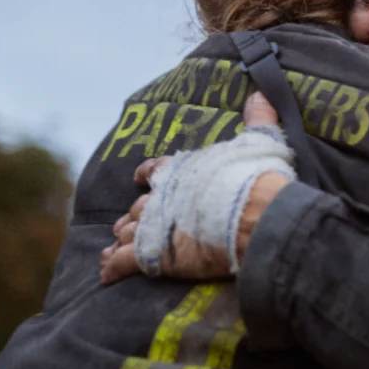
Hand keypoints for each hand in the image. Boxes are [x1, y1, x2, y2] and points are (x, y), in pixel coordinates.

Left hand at [99, 92, 293, 284]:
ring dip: (122, 240)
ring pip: (127, 233)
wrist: (257, 216)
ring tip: (115, 249)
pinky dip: (113, 268)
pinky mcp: (152, 255)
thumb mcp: (261, 140)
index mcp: (180, 169)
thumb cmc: (258, 177)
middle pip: (138, 206)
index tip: (139, 178)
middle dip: (135, 216)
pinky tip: (107, 275)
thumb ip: (258, 117)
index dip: (146, 174)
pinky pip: (122, 263)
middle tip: (131, 225)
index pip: (153, 169)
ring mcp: (152, 225)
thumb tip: (261, 94)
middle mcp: (160, 195)